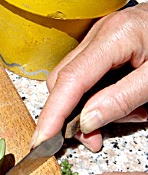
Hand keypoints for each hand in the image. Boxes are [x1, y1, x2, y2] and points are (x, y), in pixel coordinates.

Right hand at [31, 3, 147, 151]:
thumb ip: (122, 99)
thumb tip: (85, 122)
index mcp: (114, 36)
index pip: (71, 79)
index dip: (53, 113)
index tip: (42, 141)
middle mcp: (99, 33)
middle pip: (64, 80)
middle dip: (71, 114)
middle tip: (95, 140)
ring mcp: (99, 37)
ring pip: (74, 80)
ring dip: (90, 107)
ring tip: (133, 114)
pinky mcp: (104, 44)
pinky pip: (88, 75)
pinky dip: (100, 96)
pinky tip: (127, 103)